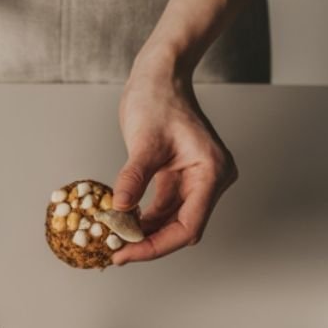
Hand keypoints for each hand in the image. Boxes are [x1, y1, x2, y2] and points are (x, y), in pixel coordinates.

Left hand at [111, 64, 236, 263]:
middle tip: (116, 252)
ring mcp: (198, 181)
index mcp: (212, 172)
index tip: (126, 251)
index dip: (156, 245)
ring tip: (115, 240)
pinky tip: (123, 224)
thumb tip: (119, 211)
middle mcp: (211, 181)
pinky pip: (164, 209)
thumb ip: (134, 178)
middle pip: (182, 229)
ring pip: (172, 222)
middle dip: (149, 243)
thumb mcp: (144, 141)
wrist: (160, 75)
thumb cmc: (157, 98)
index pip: (188, 227)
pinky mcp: (182, 180)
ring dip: (145, 233)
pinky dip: (144, 219)